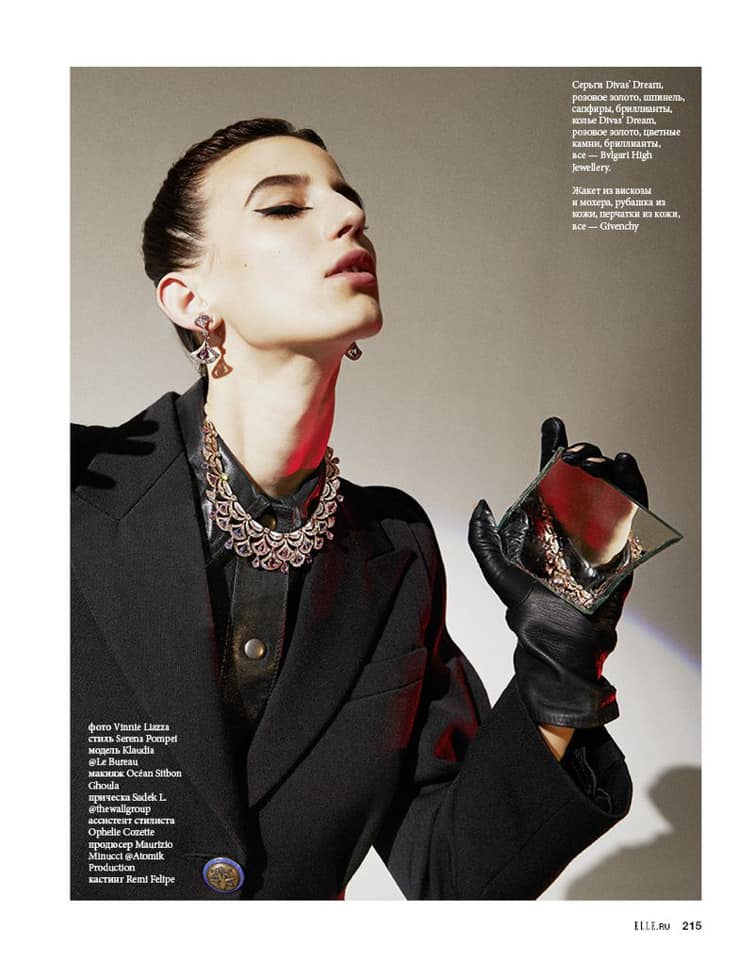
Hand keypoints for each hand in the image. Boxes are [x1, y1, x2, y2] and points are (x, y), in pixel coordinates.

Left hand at [467, 417, 647, 727]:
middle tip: (573, 450)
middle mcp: (575, 522)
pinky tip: (626, 465)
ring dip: (604, 468)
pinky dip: (632, 487)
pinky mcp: (621, 547)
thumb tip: (481, 503)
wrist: (555, 639)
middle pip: (582, 478)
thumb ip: (481, 539)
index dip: (552, 449)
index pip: (551, 477)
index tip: (552, 424)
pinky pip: (632, 512)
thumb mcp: (496, 570)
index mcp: (548, 521)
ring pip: (607, 489)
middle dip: (580, 457)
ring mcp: (599, 533)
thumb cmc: (527, 607)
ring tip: (597, 456)